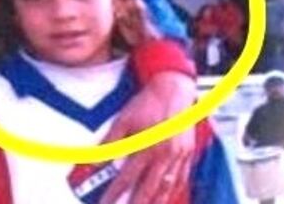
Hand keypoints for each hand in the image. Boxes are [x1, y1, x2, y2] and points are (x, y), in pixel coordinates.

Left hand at [99, 71, 196, 203]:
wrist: (174, 89)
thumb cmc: (148, 102)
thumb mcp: (123, 119)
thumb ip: (110, 142)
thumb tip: (95, 159)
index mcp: (147, 147)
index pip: (126, 178)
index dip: (114, 193)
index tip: (104, 202)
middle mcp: (164, 156)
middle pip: (148, 189)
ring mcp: (179, 157)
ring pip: (167, 188)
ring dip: (155, 202)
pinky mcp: (188, 154)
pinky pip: (181, 179)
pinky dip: (173, 192)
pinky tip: (166, 198)